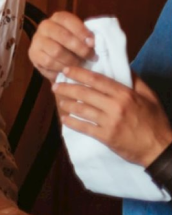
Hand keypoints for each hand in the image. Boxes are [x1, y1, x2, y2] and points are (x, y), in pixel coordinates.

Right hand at [28, 12, 93, 82]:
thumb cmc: (71, 45)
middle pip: (63, 36)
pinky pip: (49, 62)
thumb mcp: (80, 36)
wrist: (54, 56)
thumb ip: (86, 37)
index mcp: (58, 18)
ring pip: (56, 51)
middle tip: (91, 57)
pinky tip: (68, 70)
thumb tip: (92, 43)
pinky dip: (61, 67)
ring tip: (81, 66)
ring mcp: (37, 40)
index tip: (93, 44)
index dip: (82, 32)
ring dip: (72, 61)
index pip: (69, 21)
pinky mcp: (33, 54)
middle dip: (80, 48)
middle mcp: (45, 26)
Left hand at [54, 69, 171, 166]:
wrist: (160, 148)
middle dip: (67, 87)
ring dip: (68, 104)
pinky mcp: (106, 137)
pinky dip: (72, 123)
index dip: (79, 73)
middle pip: (85, 93)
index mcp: (125, 94)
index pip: (97, 80)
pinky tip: (65, 119)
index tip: (66, 69)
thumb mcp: (149, 96)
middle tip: (56, 85)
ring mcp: (109, 122)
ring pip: (82, 109)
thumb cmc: (155, 121)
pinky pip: (84, 128)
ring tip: (60, 100)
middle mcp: (115, 106)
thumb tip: (122, 66)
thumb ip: (135, 81)